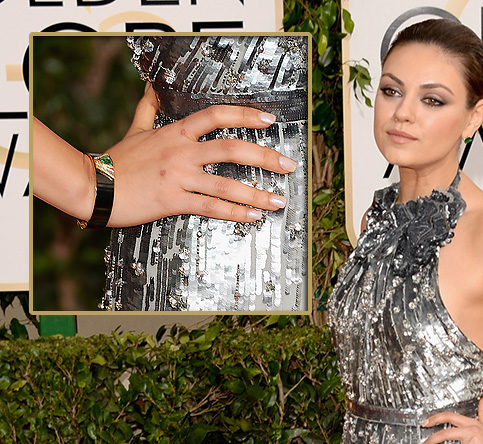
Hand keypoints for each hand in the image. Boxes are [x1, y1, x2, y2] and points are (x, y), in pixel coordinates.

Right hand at [105, 84, 297, 226]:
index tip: (269, 119)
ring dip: (256, 193)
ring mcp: (179, 177)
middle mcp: (182, 152)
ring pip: (226, 183)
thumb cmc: (116, 160)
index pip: (217, 116)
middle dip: (265, 155)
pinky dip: (234, 212)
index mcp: (175, 133)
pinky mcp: (174, 201)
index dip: (246, 115)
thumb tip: (151, 87)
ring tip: (278, 200)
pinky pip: (211, 207)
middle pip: (231, 148)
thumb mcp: (134, 129)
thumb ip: (147, 109)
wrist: (95, 186)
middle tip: (287, 164)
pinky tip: (253, 216)